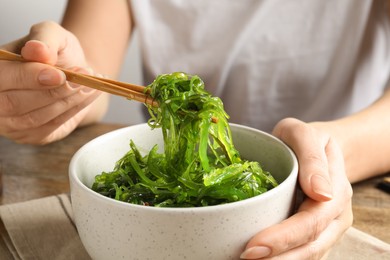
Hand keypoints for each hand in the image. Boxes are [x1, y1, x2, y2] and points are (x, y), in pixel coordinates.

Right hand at [0, 21, 101, 143]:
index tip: (60, 74)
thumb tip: (36, 51)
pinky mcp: (33, 135)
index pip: (1, 78)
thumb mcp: (52, 34)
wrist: (72, 72)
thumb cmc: (55, 53)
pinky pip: (52, 127)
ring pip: (36, 118)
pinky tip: (89, 95)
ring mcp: (11, 123)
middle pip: (14, 104)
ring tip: (90, 84)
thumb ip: (44, 39)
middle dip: (53, 93)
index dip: (29, 78)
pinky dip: (74, 110)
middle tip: (82, 79)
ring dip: (67, 101)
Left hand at [240, 118, 352, 258]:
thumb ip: (312, 158)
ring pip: (309, 254)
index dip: (284, 237)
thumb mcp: (306, 134)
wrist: (319, 148)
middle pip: (310, 246)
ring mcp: (328, 227)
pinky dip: (283, 257)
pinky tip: (262, 257)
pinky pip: (303, 252)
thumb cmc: (307, 139)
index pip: (311, 222)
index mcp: (336, 191)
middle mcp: (335, 215)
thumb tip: (320, 192)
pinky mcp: (316, 233)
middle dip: (278, 257)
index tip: (254, 246)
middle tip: (244, 258)